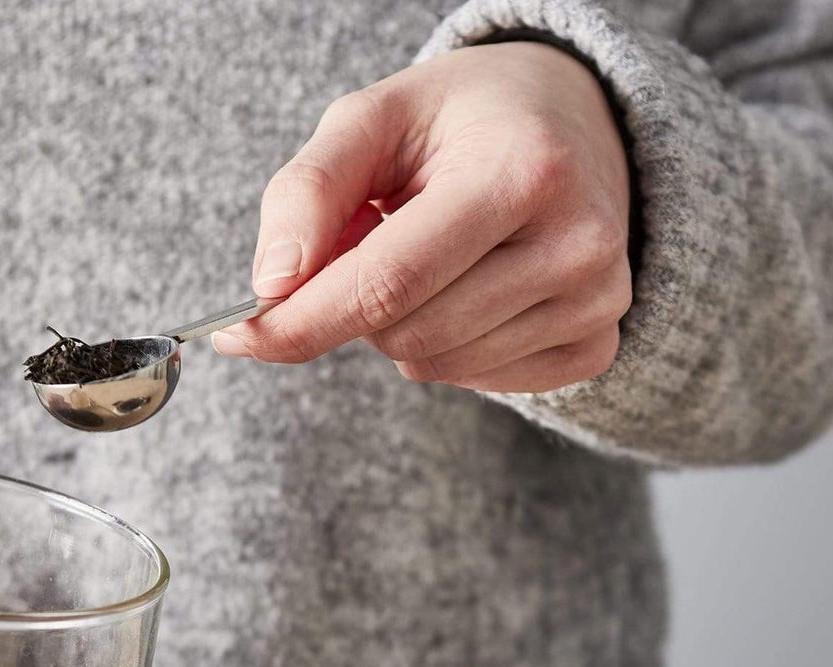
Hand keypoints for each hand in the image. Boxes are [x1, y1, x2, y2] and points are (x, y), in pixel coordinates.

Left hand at [214, 42, 631, 392]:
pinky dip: (448, 345)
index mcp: (522, 171)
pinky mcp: (594, 345)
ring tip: (436, 255)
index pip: (385, 284)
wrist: (578, 123)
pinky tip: (472, 287)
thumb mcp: (375, 118)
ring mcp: (595, 303)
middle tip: (379, 240)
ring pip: (434, 365)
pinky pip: (475, 382)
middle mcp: (575, 244)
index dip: (300, 320)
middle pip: (403, 334)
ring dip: (402, 325)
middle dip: (359, 304)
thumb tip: (271, 286)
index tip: (237, 333)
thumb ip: (308, 190)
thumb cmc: (463, 121)